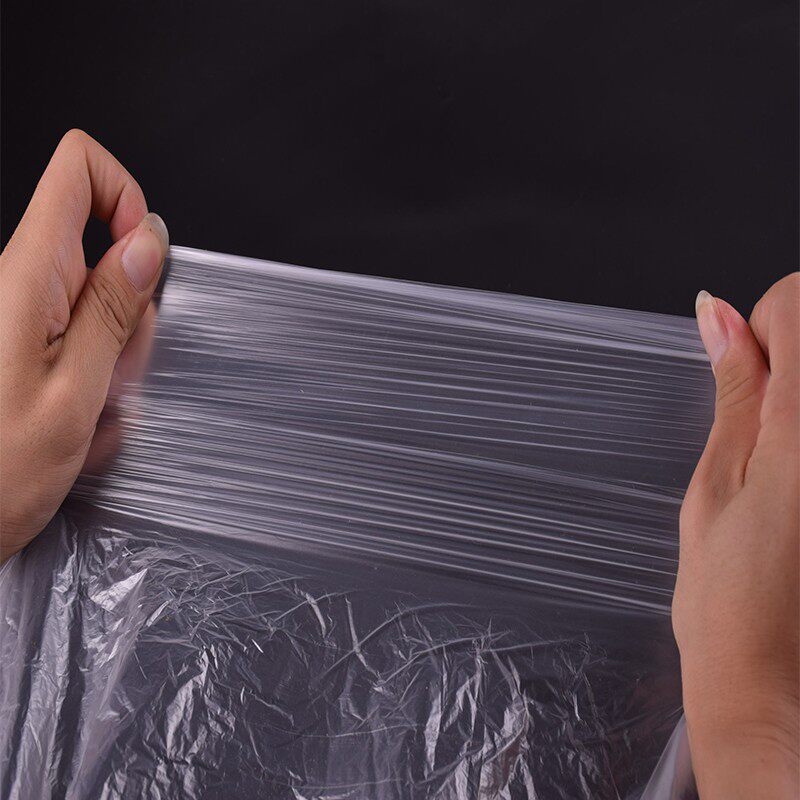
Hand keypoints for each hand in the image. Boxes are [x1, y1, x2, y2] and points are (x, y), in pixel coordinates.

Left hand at [0, 130, 167, 561]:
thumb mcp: (75, 393)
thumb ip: (114, 311)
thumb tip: (147, 243)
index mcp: (26, 279)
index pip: (77, 171)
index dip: (126, 195)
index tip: (146, 255)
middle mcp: (17, 284)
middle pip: (103, 247)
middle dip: (132, 307)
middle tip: (115, 368)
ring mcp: (21, 312)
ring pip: (101, 299)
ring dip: (117, 352)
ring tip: (94, 403)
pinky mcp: (25, 339)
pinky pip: (84, 334)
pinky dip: (99, 372)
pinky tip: (83, 414)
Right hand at [673, 275, 798, 796]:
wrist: (772, 685)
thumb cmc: (728, 599)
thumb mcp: (716, 481)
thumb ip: (731, 391)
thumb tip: (718, 315)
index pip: (797, 303)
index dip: (761, 325)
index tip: (741, 371)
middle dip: (784, 364)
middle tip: (761, 426)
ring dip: (792, 404)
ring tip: (781, 468)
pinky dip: (797, 439)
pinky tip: (793, 489)